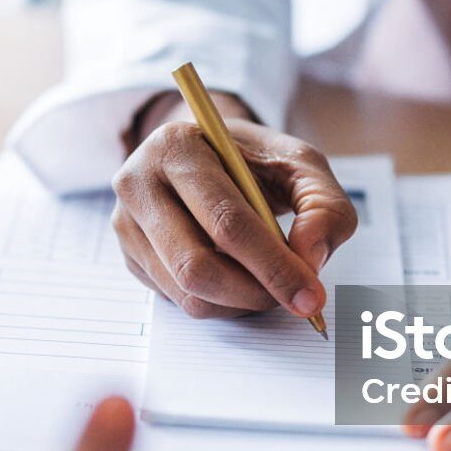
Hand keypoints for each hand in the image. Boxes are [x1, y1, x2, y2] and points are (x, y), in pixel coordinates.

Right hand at [112, 91, 355, 319]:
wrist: (206, 153)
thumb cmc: (253, 159)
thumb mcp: (300, 163)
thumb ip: (323, 206)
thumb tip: (309, 259)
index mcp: (175, 147)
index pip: (224, 219)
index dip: (273, 264)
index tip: (312, 295)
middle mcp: (138, 184)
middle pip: (196, 266)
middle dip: (256, 293)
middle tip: (296, 299)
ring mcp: (126, 225)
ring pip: (187, 293)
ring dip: (241, 303)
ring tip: (271, 283)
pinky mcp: (130, 257)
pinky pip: (179, 301)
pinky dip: (222, 303)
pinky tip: (241, 278)